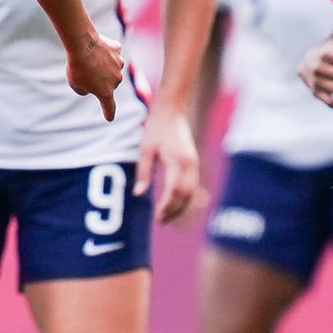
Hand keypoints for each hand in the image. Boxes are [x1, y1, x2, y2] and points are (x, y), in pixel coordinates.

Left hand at [67, 34, 126, 121]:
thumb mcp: (75, 84)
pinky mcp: (117, 49)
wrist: (82, 44)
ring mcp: (119, 64)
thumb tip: (90, 86)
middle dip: (99, 78)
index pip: (109, 107)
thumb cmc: (77, 66)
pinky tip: (96, 46)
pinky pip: (112, 51)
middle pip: (108, 82)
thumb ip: (84, 89)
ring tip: (89, 57)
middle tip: (85, 70)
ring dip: (103, 64)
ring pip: (112, 66)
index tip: (109, 117)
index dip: (109, 113)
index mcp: (106, 92)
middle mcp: (116, 80)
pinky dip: (105, 50)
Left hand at [137, 107, 200, 222]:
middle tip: (161, 220)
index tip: (157, 217)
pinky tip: (174, 204)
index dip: (166, 207)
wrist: (172, 111)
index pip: (174, 192)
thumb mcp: (145, 150)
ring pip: (192, 192)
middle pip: (186, 196)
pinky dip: (185, 198)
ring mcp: (194, 163)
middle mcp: (189, 164)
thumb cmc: (156, 129)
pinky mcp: (194, 162)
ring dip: (181, 206)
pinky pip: (193, 186)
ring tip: (167, 215)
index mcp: (177, 161)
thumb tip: (139, 194)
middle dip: (174, 210)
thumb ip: (143, 173)